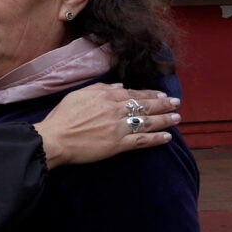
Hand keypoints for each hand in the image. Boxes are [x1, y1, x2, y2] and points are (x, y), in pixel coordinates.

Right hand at [33, 83, 180, 168]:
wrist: (54, 138)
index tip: (162, 95)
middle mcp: (115, 110)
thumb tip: (120, 86)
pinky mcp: (117, 145)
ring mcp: (118, 128)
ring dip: (164, 120)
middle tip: (176, 103)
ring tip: (177, 118)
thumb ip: (100, 88)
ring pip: (147, 122)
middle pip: (145, 106)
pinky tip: (167, 137)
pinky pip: (141, 141)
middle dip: (163, 104)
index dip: (150, 94)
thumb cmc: (62, 117)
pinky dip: (156, 139)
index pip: (133, 93)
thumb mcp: (78, 95)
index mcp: (106, 96)